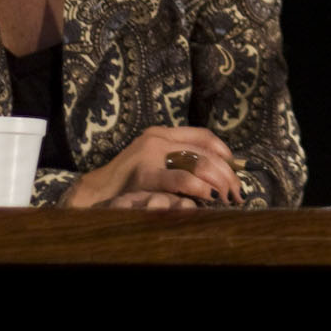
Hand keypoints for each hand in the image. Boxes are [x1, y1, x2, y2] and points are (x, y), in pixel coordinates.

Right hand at [63, 126, 244, 207]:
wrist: (94, 193)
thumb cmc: (126, 181)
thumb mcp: (152, 161)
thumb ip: (176, 160)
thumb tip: (214, 171)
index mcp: (161, 133)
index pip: (202, 135)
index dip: (223, 150)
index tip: (235, 167)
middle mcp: (157, 139)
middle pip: (204, 151)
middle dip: (225, 172)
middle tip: (236, 191)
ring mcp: (151, 155)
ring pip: (197, 162)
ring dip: (217, 180)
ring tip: (225, 197)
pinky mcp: (145, 174)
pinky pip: (179, 179)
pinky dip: (198, 187)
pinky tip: (207, 196)